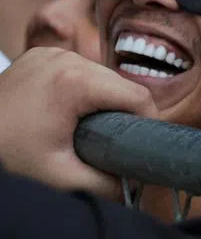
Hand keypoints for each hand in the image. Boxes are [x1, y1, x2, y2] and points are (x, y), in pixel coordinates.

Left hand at [0, 48, 157, 197]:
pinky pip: (77, 71)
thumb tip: (138, 185)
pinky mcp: (39, 55)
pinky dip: (80, 91)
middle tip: (112, 144)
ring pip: (101, 76)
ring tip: (87, 129)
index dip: (148, 124)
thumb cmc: (6, 157)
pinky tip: (67, 113)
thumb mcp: (62, 177)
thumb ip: (108, 183)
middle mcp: (65, 57)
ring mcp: (50, 53)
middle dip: (123, 114)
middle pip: (120, 84)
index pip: (138, 97)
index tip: (141, 148)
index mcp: (75, 80)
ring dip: (102, 101)